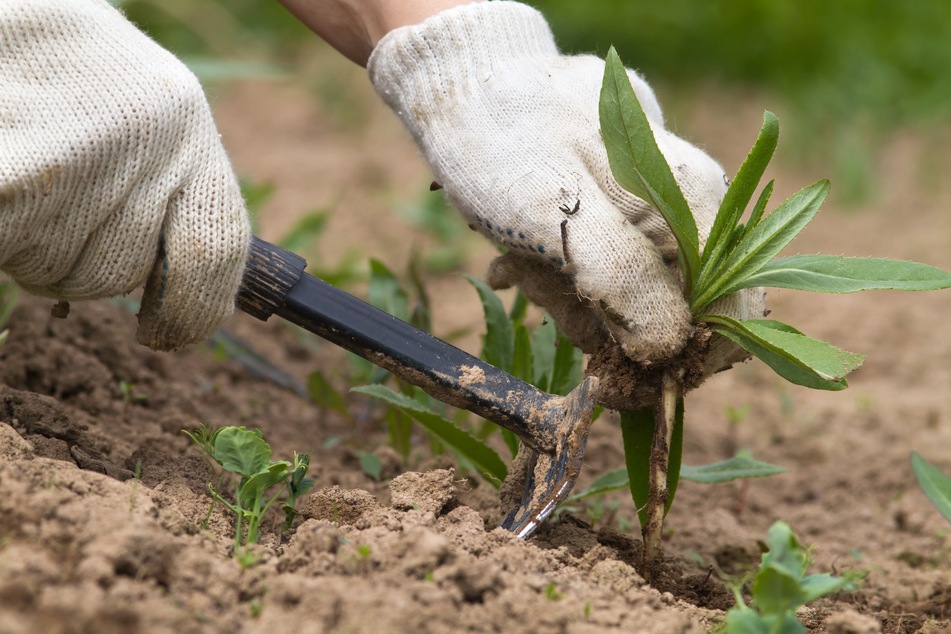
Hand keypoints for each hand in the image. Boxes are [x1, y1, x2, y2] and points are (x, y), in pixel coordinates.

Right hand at [0, 0, 249, 349]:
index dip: (196, 309)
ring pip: (51, 269)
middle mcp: (148, 143)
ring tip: (23, 170)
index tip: (166, 335)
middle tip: (49, 203)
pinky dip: (3, 234)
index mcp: (190, 132)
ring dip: (28, 245)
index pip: (218, 252)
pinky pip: (10, 245)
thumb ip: (171, 193)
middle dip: (75, 262)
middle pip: (115, 274)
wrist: (11, 7)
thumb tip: (184, 298)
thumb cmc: (75, 74)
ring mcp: (80, 155)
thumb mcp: (148, 119)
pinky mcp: (17, 173)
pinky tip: (7, 183)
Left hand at [368, 1, 763, 370]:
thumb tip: (669, 347)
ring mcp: (656, 202)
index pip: (731, 312)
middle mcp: (689, 201)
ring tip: (524, 264)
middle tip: (544, 291)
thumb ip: (620, 278)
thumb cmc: (502, 145)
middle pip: (677, 310)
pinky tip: (522, 256)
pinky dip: (563, 278)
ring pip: (634, 295)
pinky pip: (606, 268)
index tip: (617, 376)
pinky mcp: (622, 205)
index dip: (678, 358)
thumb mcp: (552, 214)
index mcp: (693, 201)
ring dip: (574, 301)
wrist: (460, 87)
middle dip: (607, 324)